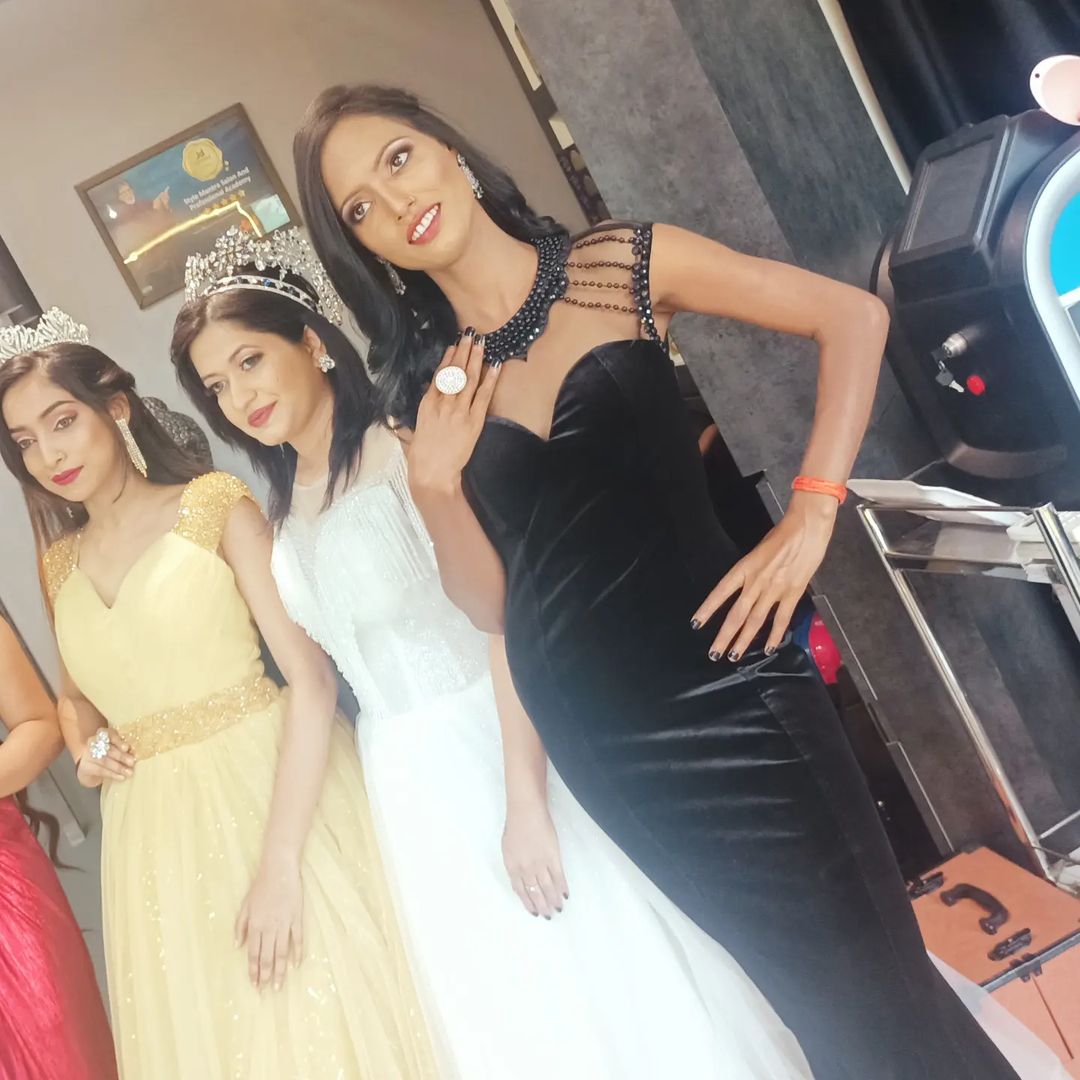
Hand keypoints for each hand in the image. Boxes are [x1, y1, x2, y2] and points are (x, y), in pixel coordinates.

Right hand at [76, 727, 134, 786]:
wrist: (92, 767)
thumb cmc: (110, 754)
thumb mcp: (117, 748)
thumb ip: (124, 749)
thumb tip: (135, 753)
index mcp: (103, 734)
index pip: (108, 733)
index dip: (118, 740)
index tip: (127, 747)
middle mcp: (93, 742)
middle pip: (107, 748)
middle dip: (121, 756)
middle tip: (132, 762)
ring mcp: (87, 754)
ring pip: (103, 760)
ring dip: (118, 767)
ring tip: (129, 772)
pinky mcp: (85, 767)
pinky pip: (99, 770)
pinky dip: (112, 774)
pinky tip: (121, 777)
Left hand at [235, 856, 302, 990]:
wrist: (279, 869)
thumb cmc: (260, 886)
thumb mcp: (244, 905)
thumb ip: (240, 926)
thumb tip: (237, 946)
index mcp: (255, 926)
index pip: (253, 954)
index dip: (253, 971)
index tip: (254, 985)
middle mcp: (269, 928)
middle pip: (267, 957)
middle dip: (265, 976)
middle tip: (266, 991)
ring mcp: (284, 924)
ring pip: (282, 952)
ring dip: (280, 970)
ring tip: (279, 986)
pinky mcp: (297, 918)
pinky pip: (298, 939)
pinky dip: (297, 952)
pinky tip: (296, 964)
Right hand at [406, 331, 499, 496]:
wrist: (432, 472)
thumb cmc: (422, 454)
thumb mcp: (416, 425)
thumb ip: (425, 408)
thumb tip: (430, 393)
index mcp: (427, 403)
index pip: (440, 374)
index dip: (448, 358)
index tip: (454, 345)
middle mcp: (443, 403)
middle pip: (456, 371)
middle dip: (464, 351)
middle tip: (471, 334)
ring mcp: (459, 411)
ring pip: (469, 378)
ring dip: (477, 358)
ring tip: (482, 343)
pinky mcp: (473, 421)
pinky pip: (483, 395)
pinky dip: (490, 379)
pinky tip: (495, 365)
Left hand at [503, 801, 567, 918]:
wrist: (526, 813)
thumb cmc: (514, 827)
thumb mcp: (507, 849)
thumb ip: (513, 866)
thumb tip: (519, 880)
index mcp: (513, 868)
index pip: (521, 891)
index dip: (528, 903)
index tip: (534, 912)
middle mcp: (526, 870)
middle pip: (535, 892)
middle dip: (542, 906)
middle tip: (548, 916)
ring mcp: (541, 864)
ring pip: (548, 888)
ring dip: (553, 900)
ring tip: (558, 909)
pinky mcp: (553, 857)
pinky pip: (558, 876)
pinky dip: (562, 887)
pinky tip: (565, 895)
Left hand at [692, 492, 837, 659]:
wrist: (807, 528)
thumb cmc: (782, 534)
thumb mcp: (758, 550)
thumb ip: (751, 571)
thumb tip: (746, 589)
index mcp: (745, 567)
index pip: (721, 592)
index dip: (708, 609)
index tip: (696, 623)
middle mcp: (756, 582)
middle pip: (736, 614)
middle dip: (724, 636)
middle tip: (713, 653)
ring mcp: (774, 589)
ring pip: (755, 621)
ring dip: (744, 641)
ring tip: (733, 656)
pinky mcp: (793, 593)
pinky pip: (781, 619)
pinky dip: (774, 635)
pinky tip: (767, 648)